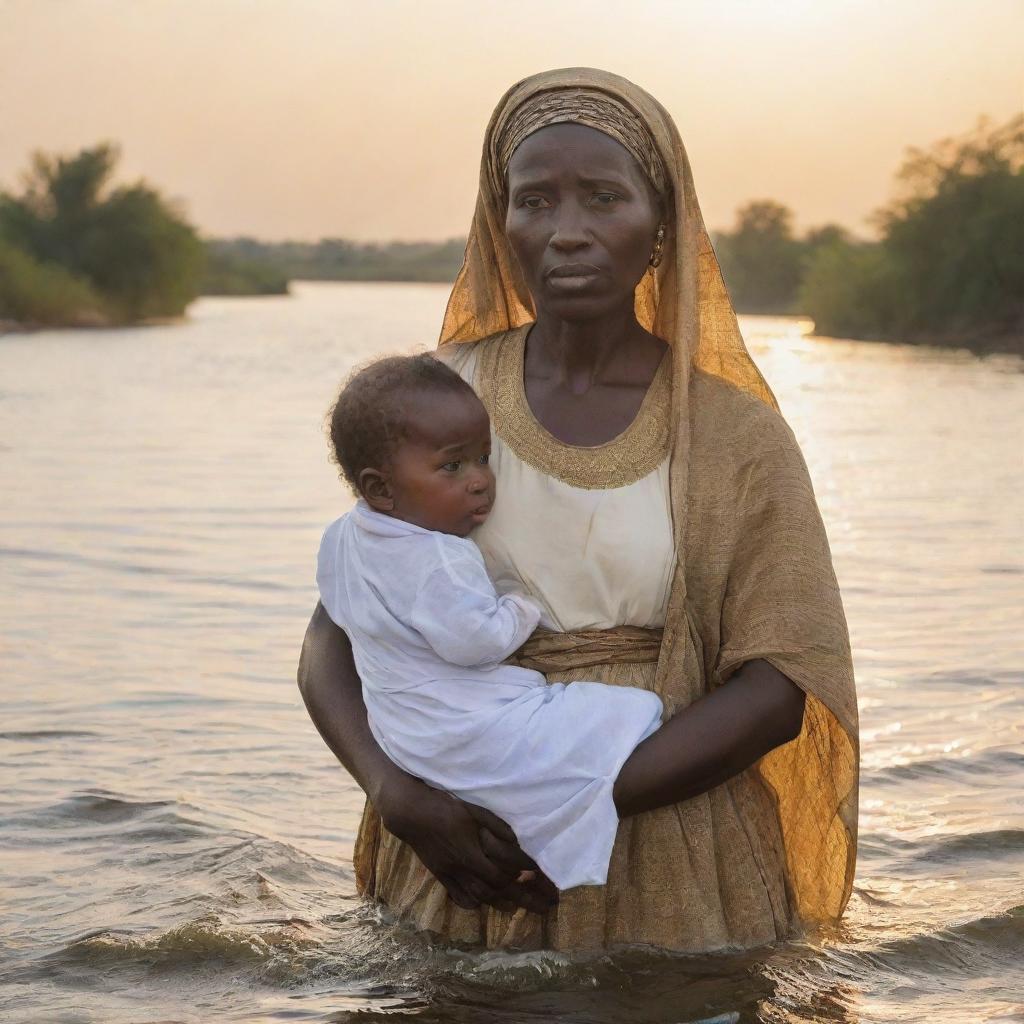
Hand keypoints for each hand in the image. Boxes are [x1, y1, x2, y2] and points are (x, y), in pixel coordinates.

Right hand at [376, 777, 556, 913]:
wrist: (411, 813)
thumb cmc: (445, 807)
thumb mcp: (474, 810)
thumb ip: (495, 826)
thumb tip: (517, 841)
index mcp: (471, 852)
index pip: (502, 875)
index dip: (524, 879)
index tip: (543, 880)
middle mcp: (461, 868)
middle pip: (495, 891)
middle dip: (523, 900)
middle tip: (545, 906)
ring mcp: (450, 874)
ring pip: (478, 896)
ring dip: (501, 903)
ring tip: (520, 907)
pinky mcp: (441, 874)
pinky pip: (458, 896)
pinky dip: (473, 902)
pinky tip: (484, 903)